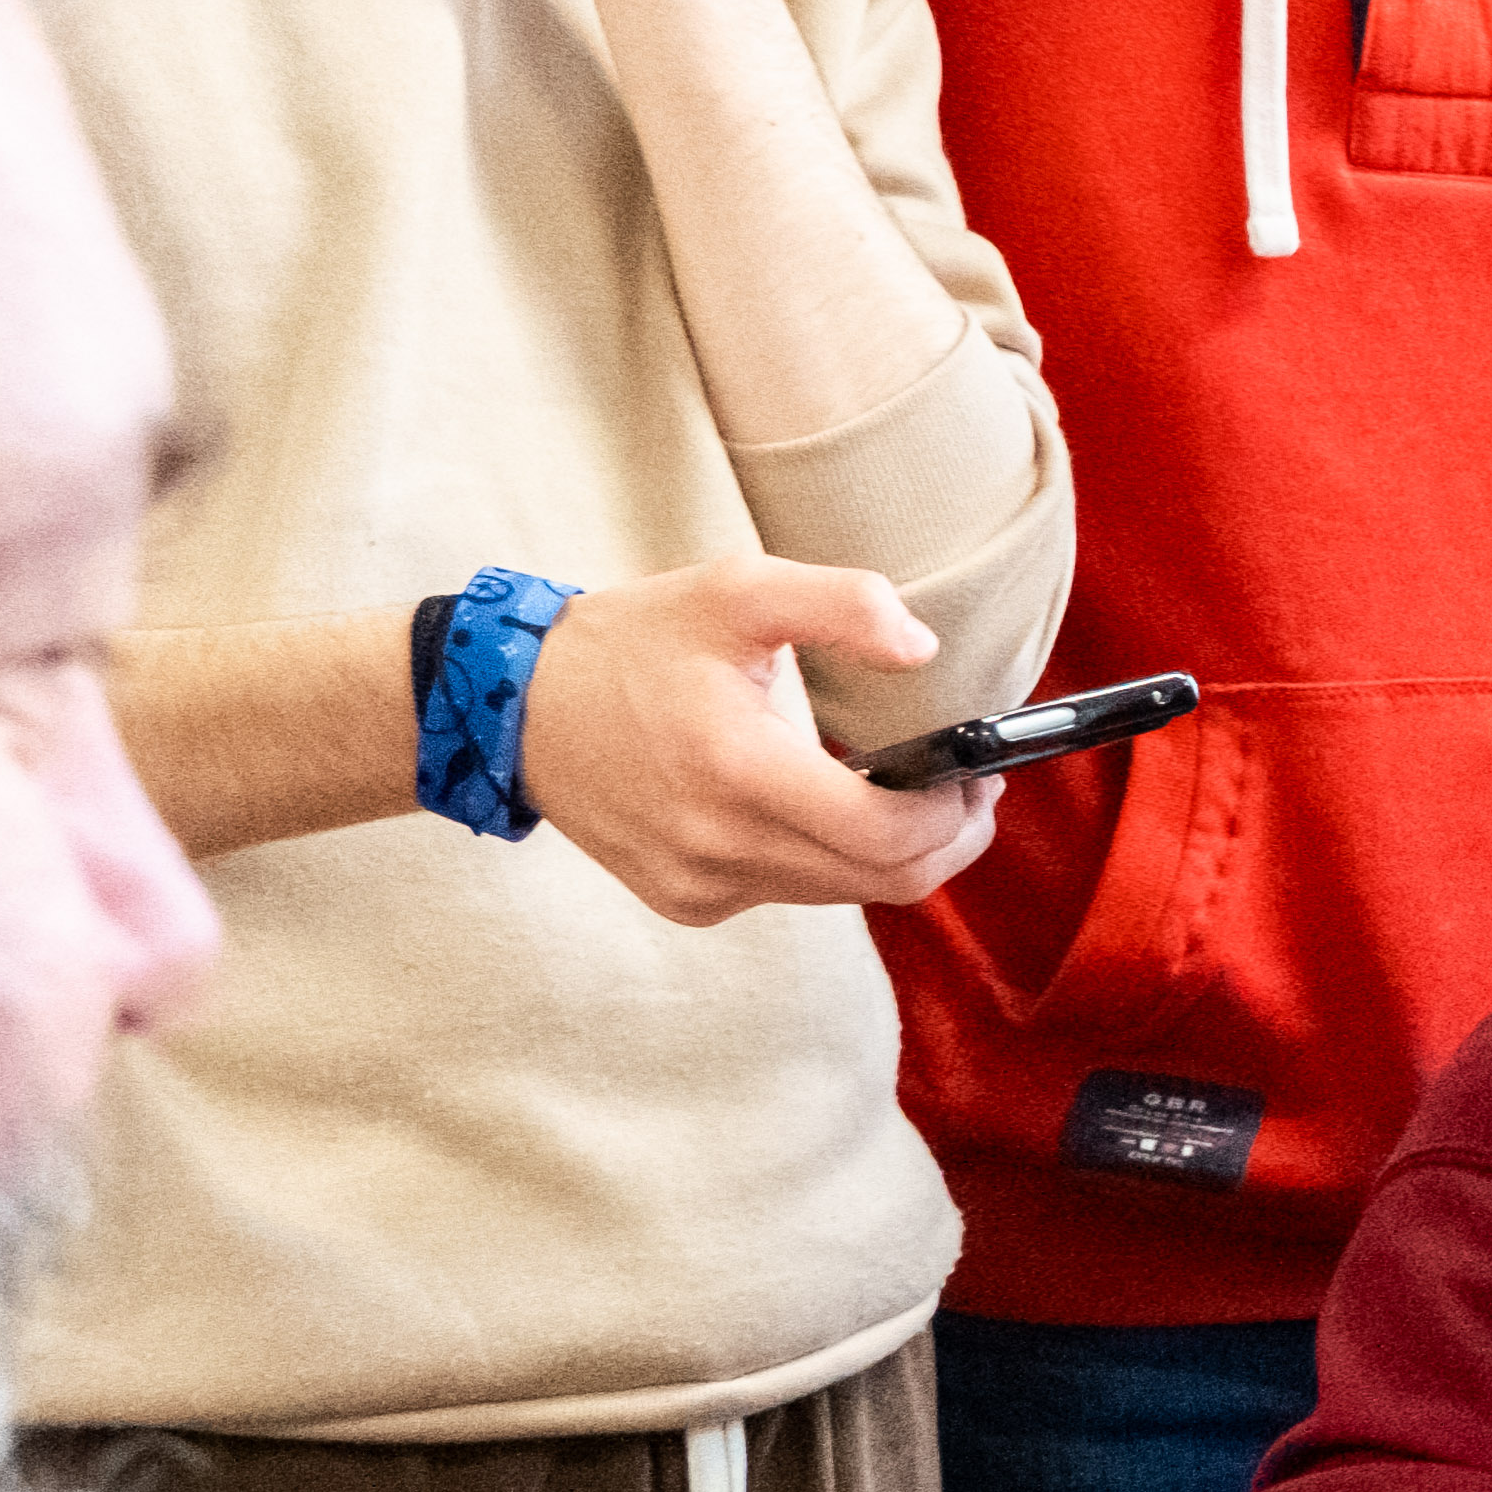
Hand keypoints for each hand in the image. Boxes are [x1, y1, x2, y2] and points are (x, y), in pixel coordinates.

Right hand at [515, 560, 997, 921]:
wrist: (515, 709)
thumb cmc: (632, 642)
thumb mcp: (737, 589)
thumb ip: (841, 604)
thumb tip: (923, 648)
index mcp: (738, 770)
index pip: (890, 834)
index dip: (956, 812)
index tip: (977, 770)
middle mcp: (719, 845)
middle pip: (886, 880)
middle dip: (947, 838)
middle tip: (967, 786)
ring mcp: (700, 885)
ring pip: (845, 893)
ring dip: (893, 851)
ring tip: (907, 791)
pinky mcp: (686, 902)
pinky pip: (791, 893)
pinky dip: (828, 860)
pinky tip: (821, 808)